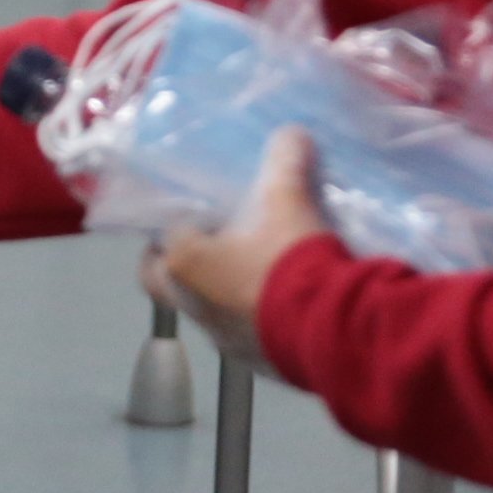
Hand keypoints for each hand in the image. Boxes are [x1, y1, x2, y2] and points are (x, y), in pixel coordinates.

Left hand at [143, 128, 329, 376]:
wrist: (332, 331)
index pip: (160, 234)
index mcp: (183, 263)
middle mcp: (190, 303)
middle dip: (175, 259)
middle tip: (207, 239)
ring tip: (250, 264)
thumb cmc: (292, 261)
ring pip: (200, 307)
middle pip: (162, 278)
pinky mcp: (249, 360)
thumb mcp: (290, 202)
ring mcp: (218, 337)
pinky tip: (278, 299)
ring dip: (215, 287)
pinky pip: (236, 331)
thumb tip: (290, 133)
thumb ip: (285, 162)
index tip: (199, 208)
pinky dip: (247, 314)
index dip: (177, 219)